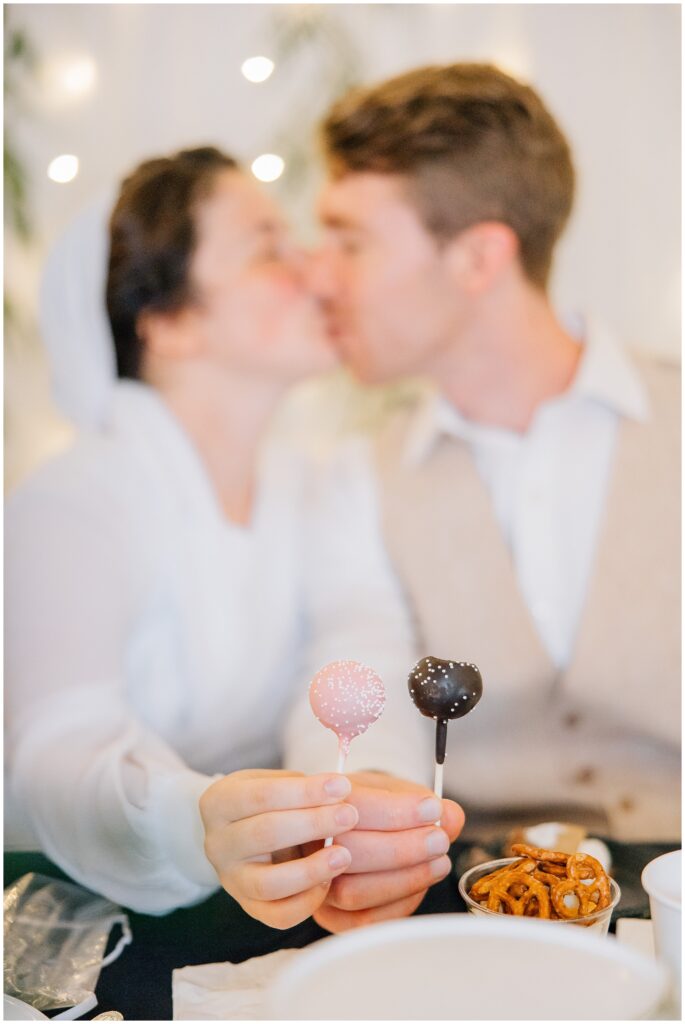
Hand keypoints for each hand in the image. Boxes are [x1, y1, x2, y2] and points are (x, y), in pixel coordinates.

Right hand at [200, 769, 356, 928]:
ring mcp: (230, 879)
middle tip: (350, 815)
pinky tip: (330, 880)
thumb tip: (340, 794)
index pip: (262, 795)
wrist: (242, 833)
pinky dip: (307, 902)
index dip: (305, 792)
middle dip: (314, 824)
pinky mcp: (248, 906)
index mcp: (219, 802)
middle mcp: (217, 843)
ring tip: (344, 855)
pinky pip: (278, 915)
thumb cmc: (268, 802)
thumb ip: (302, 787)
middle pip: (265, 834)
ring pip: (268, 883)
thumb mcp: (275, 782)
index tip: (342, 787)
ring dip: (311, 870)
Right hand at [310, 772, 463, 932]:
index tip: (432, 808)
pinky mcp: (329, 917)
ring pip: (354, 892)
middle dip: (404, 848)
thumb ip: (417, 798)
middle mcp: (307, 846)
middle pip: (351, 853)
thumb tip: (451, 817)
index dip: (397, 811)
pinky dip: (399, 903)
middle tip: (439, 839)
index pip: (354, 807)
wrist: (337, 827)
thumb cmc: (364, 806)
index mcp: (318, 803)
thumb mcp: (387, 789)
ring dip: (405, 878)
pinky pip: (363, 920)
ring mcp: (314, 885)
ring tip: (438, 861)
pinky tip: (421, 882)